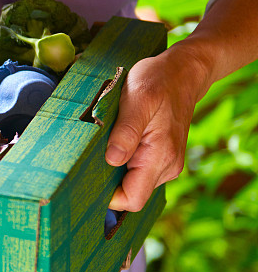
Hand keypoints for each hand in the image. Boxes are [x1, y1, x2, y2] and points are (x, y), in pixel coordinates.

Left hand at [105, 43, 210, 210]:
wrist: (183, 72)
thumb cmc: (158, 81)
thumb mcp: (137, 99)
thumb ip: (126, 132)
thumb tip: (113, 160)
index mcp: (160, 156)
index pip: (132, 199)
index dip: (109, 197)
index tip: (87, 177)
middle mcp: (167, 166)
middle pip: (131, 194)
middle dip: (108, 182)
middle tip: (89, 156)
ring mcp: (166, 163)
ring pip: (133, 182)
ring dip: (115, 169)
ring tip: (106, 142)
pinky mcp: (162, 157)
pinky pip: (137, 171)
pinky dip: (123, 161)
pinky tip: (117, 141)